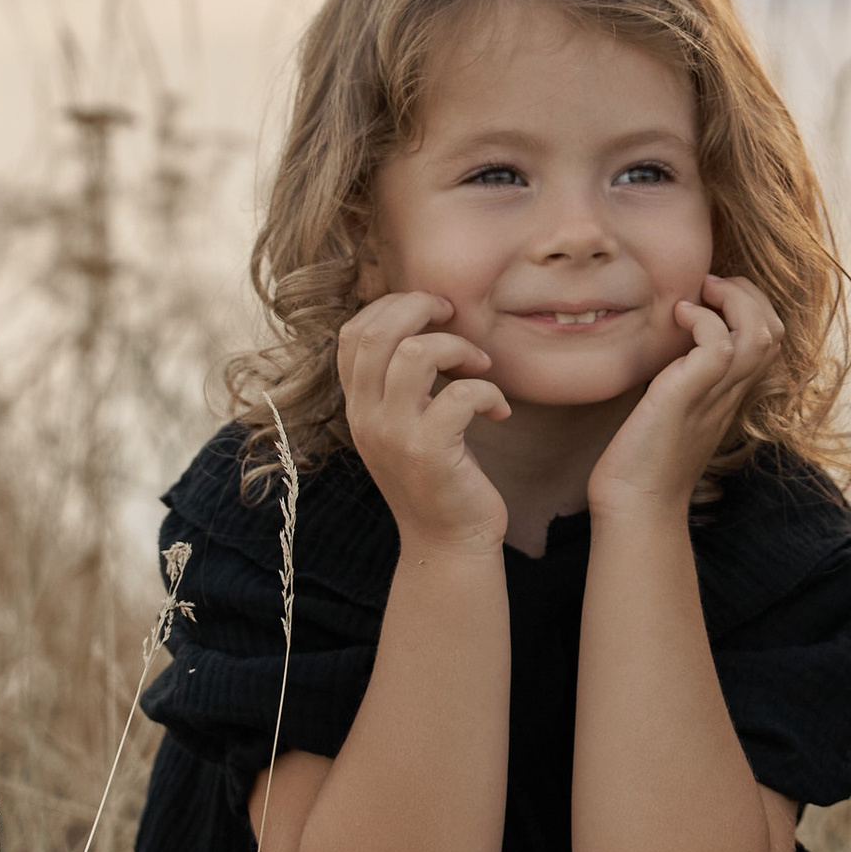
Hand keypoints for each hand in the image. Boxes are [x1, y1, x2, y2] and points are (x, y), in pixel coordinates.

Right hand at [336, 292, 509, 551]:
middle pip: (376, 332)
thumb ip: (400, 383)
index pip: (352, 333)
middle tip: (455, 317)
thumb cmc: (438, 477)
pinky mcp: (430, 453)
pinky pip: (461, 394)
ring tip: (480, 366)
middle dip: (421, 308)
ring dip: (459, 348)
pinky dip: (489, 392)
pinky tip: (499, 411)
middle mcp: (366, 418)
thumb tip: (424, 324)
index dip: (392, 307)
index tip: (433, 313)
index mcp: (358, 406)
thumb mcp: (406, 425)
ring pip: (416, 354)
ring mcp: (394, 436)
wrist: (448, 544)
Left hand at [587, 275, 777, 518]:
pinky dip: (702, 319)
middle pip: (774, 328)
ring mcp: (716, 394)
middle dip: (748, 293)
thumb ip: (682, 377)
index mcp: (731, 392)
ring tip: (699, 294)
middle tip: (708, 287)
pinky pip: (718, 344)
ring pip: (759, 332)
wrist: (636, 502)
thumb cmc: (644, 458)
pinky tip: (677, 317)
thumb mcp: (671, 406)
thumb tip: (668, 345)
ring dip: (733, 300)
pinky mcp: (690, 395)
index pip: (770, 337)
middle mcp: (732, 391)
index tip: (711, 296)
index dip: (751, 304)